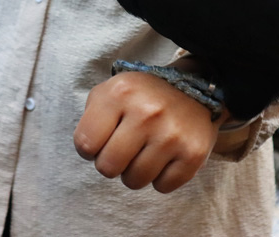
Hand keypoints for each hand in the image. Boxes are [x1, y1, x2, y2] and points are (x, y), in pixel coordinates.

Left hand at [74, 71, 226, 192]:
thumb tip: (87, 150)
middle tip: (124, 149)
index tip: (102, 140)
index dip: (89, 148)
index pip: (85, 144)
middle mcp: (146, 112)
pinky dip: (161, 178)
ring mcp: (171, 134)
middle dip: (112, 163)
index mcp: (120, 93)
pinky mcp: (193, 153)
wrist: (193, 90)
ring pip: (134, 181)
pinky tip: (164, 158)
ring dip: (135, 172)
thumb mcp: (111, 90)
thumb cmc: (143, 97)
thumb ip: (91, 116)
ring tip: (144, 152)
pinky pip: (163, 187)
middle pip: (107, 167)